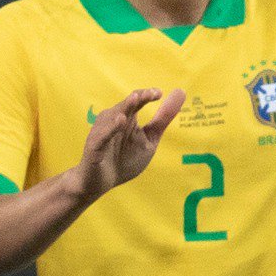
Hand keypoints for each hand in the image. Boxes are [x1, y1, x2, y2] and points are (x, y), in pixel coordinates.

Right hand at [73, 87, 187, 198]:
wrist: (100, 183)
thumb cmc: (124, 160)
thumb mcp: (150, 139)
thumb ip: (163, 118)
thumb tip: (181, 92)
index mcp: (127, 117)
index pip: (137, 100)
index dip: (147, 94)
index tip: (160, 93)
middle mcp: (113, 120)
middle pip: (126, 104)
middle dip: (138, 98)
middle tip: (150, 93)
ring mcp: (102, 132)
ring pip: (112, 116)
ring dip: (124, 108)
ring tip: (135, 99)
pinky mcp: (94, 146)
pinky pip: (102, 135)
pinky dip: (111, 128)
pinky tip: (120, 121)